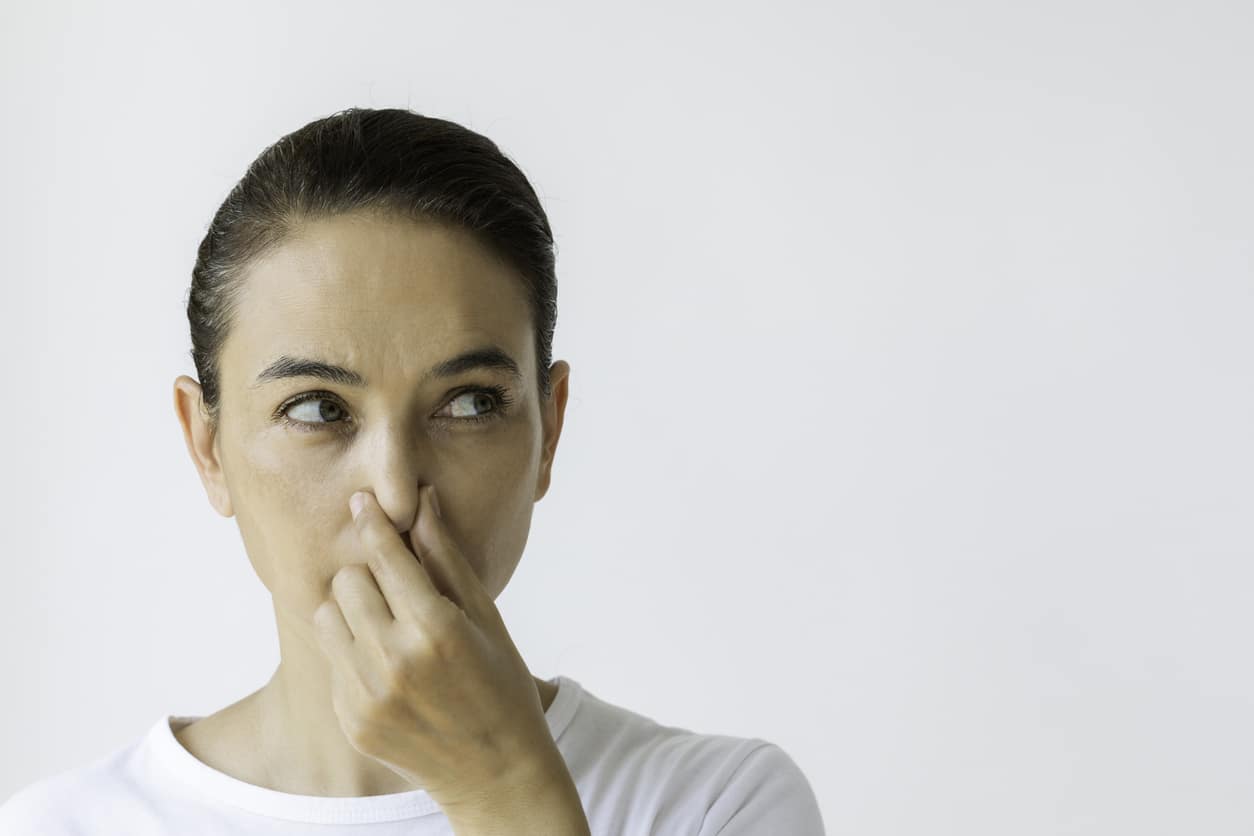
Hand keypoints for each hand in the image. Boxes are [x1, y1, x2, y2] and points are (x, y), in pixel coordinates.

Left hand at [312, 484, 558, 813]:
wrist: (496, 770)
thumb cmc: (502, 682)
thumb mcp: (486, 616)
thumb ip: (446, 559)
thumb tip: (422, 502)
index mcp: (436, 629)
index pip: (385, 557)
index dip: (372, 523)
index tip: (362, 502)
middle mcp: (396, 662)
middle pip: (347, 581)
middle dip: (368, 575)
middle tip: (394, 588)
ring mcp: (369, 696)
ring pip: (326, 618)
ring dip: (351, 612)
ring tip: (385, 626)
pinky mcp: (352, 721)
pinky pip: (332, 662)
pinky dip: (354, 654)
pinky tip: (390, 670)